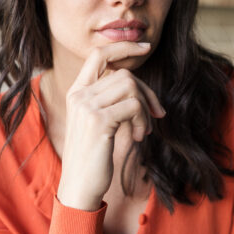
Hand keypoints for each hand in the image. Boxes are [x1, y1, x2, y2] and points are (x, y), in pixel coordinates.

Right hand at [56, 42, 164, 211]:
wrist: (80, 187)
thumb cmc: (93, 157)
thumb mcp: (98, 122)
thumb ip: (109, 100)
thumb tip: (138, 87)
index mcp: (76, 92)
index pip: (99, 54)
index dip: (123, 46)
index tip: (145, 47)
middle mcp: (79, 95)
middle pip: (124, 74)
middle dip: (147, 92)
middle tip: (156, 114)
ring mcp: (87, 107)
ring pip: (131, 87)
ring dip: (145, 110)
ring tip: (143, 131)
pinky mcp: (99, 121)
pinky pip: (133, 106)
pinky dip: (143, 121)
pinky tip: (138, 137)